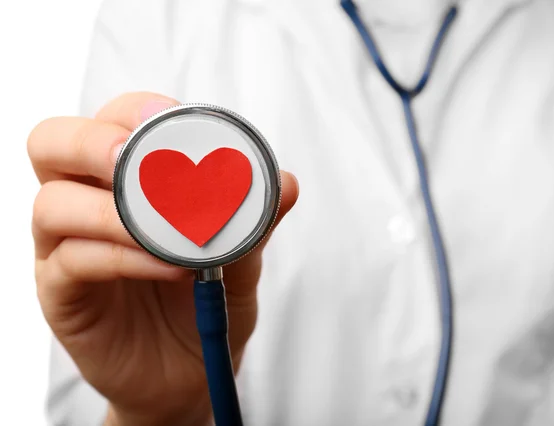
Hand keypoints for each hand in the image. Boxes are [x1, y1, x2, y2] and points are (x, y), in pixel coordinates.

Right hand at [28, 92, 298, 425]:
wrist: (187, 373)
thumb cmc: (204, 303)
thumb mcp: (240, 260)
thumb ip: (254, 221)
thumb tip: (285, 184)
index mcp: (125, 181)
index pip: (112, 121)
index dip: (136, 110)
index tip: (172, 119)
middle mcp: (85, 204)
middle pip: (52, 144)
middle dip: (91, 141)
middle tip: (132, 160)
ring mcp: (63, 248)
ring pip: (52, 204)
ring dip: (113, 210)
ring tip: (166, 231)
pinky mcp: (60, 294)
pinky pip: (74, 262)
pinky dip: (124, 257)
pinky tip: (168, 267)